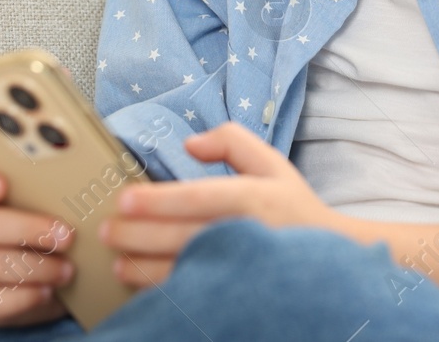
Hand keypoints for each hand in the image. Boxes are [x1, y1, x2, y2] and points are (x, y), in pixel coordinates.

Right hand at [0, 162, 74, 326]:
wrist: (42, 268)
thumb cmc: (41, 218)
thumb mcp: (40, 196)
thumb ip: (43, 184)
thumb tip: (72, 175)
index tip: (1, 184)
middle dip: (25, 229)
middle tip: (65, 235)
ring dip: (33, 267)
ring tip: (66, 269)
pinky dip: (22, 297)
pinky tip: (46, 291)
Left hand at [99, 120, 343, 287]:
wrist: (331, 262)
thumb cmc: (293, 209)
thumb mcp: (272, 162)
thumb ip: (231, 141)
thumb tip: (189, 144)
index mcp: (254, 199)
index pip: (198, 198)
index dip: (158, 200)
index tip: (125, 200)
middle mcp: (246, 235)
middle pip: (180, 237)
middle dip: (136, 234)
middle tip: (108, 230)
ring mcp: (240, 270)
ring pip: (182, 272)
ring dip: (142, 268)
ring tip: (118, 261)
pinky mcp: (235, 296)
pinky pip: (192, 297)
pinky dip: (163, 293)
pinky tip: (144, 286)